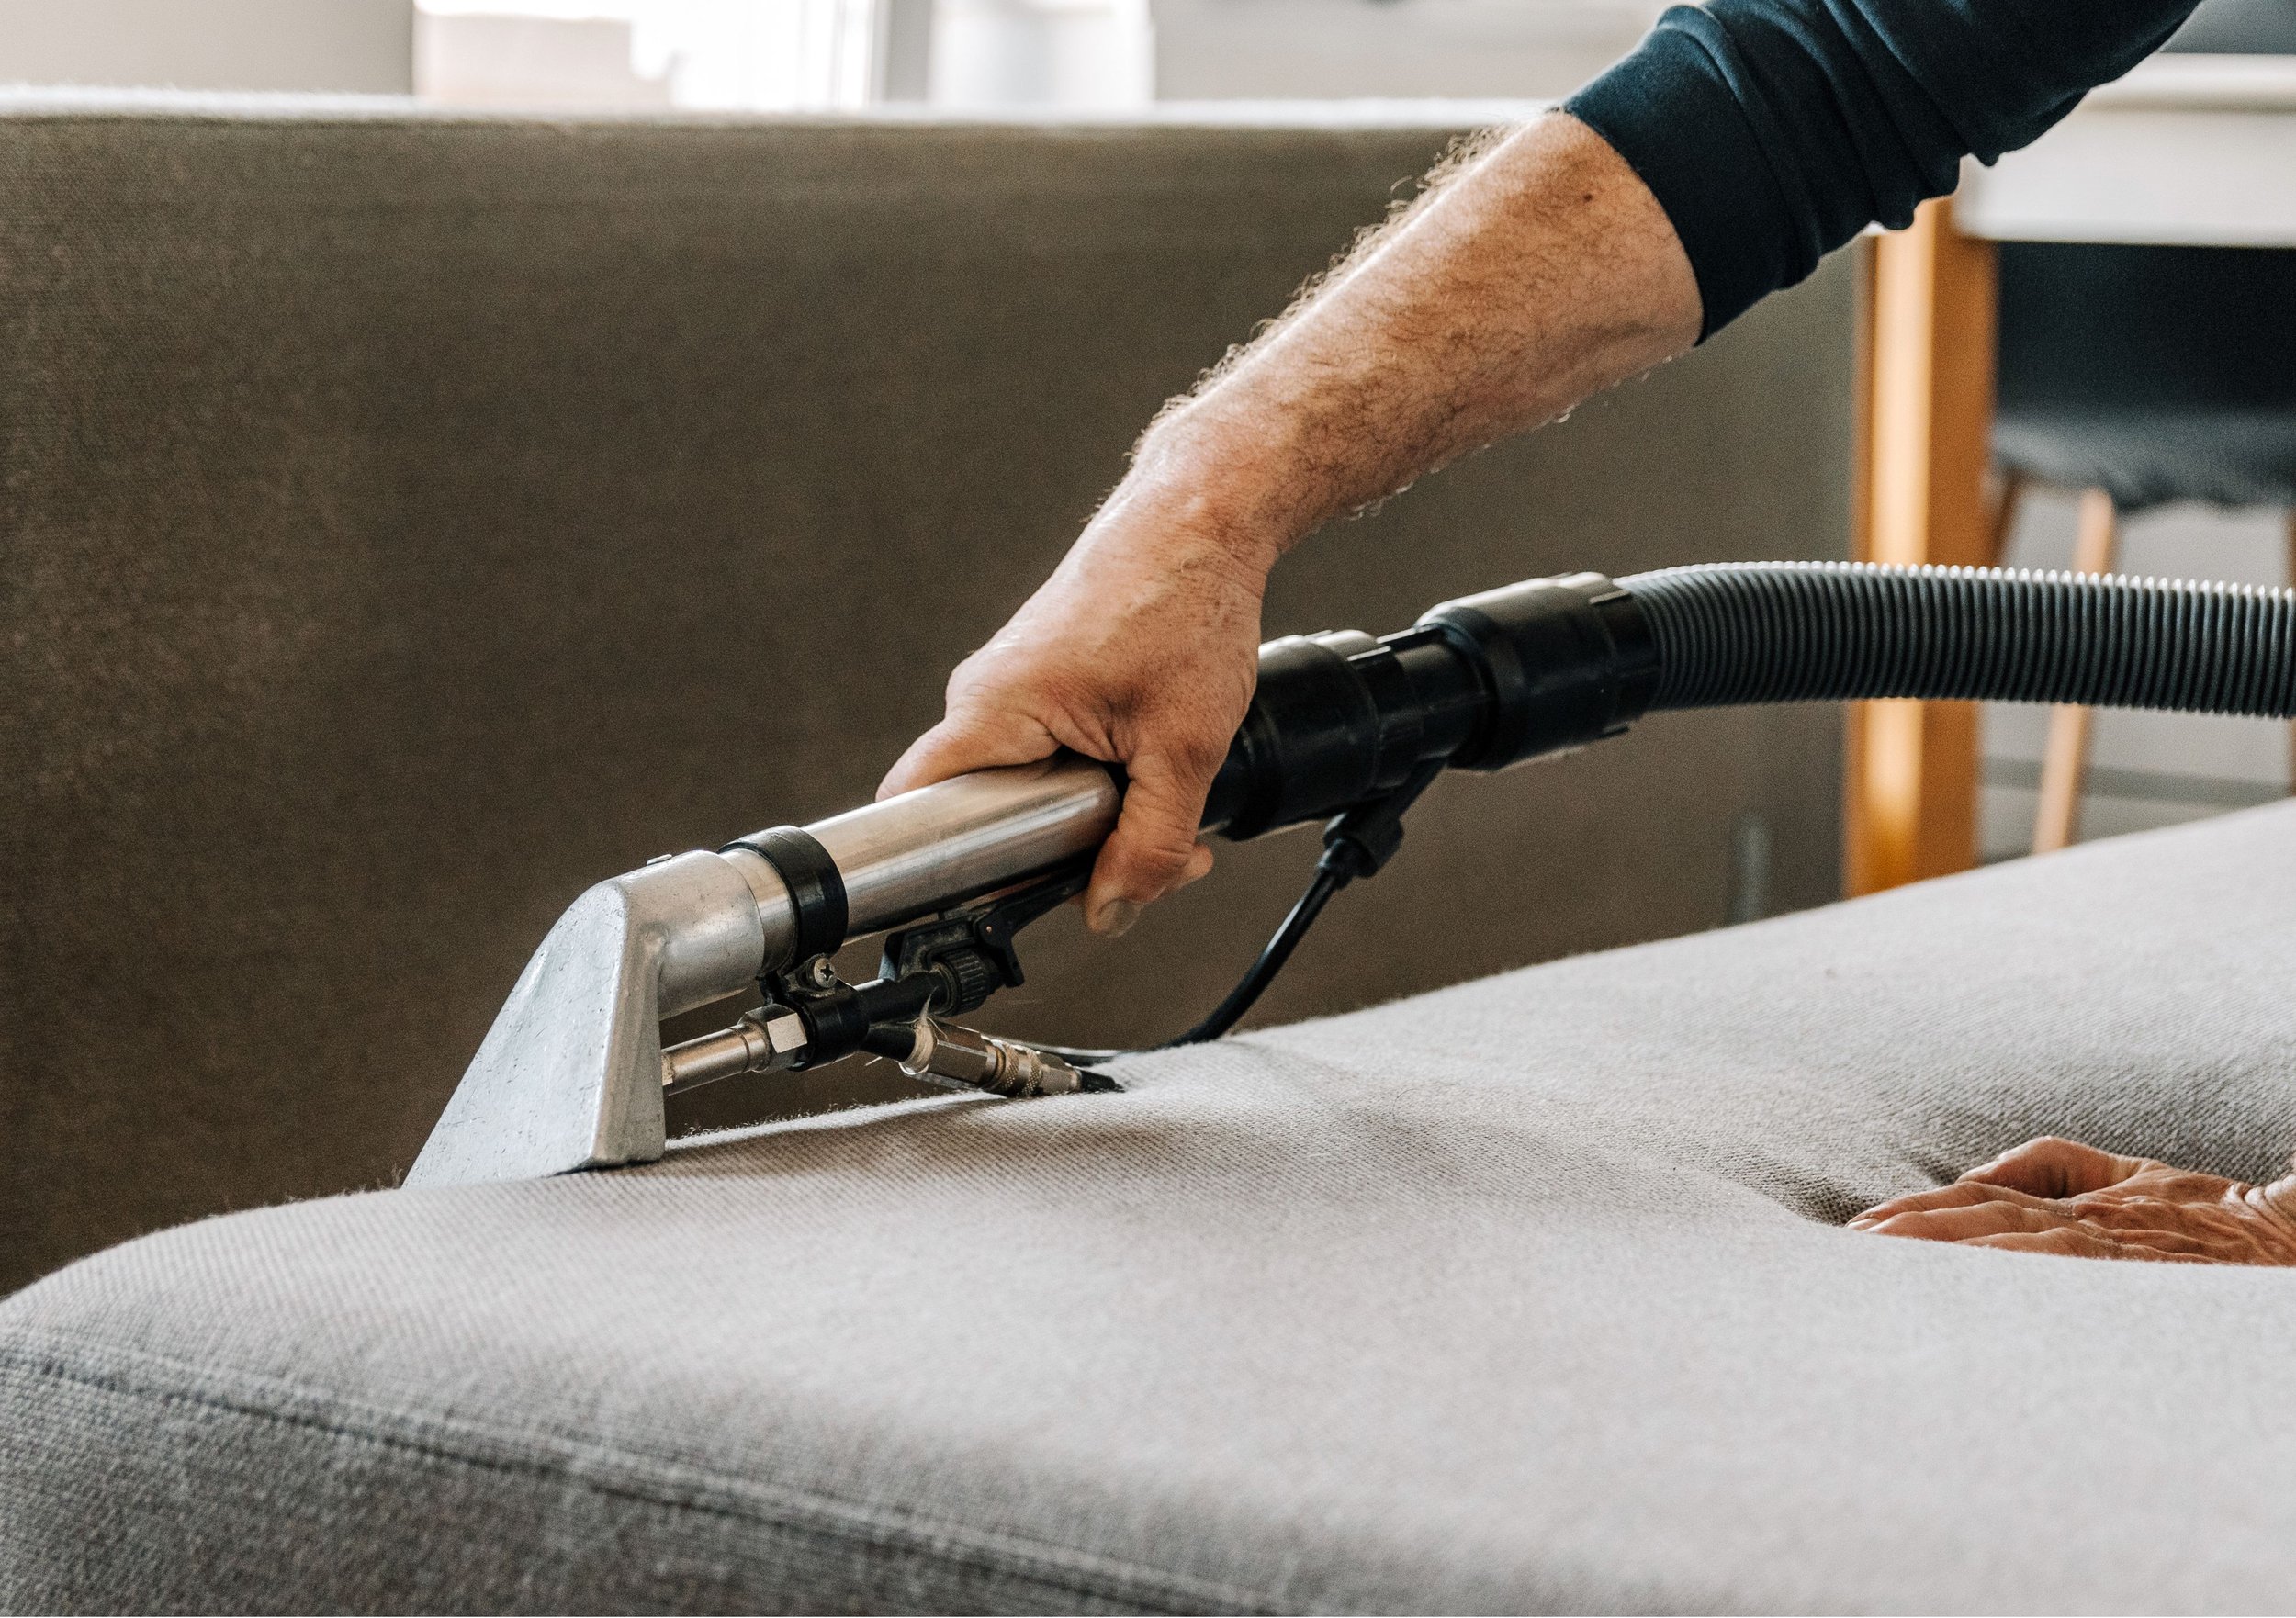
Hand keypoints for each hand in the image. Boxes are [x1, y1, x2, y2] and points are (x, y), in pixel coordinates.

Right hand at [878, 430, 1276, 935]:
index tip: (1006, 899)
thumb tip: (1111, 913)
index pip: (915, 810)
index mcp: (993, 709)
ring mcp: (1014, 688)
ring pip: (1033, 790)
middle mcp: (986, 697)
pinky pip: (1054, 756)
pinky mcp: (1045, 683)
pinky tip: (1155, 759)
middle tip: (1149, 850)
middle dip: (1071, 852)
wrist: (1204, 519)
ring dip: (1101, 813)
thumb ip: (1149, 845)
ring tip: (1168, 789)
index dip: (950, 870)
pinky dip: (1106, 774)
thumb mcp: (1183, 749)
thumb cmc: (1185, 603)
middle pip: (990, 818)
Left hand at [1850, 1135, 2295, 1264]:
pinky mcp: (2135, 1295)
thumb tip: (1970, 1177)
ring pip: (2003, 1263)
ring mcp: (2107, 1266)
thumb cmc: (2206, 1212)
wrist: (2294, 1240)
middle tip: (1833, 1265)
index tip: (1851, 1236)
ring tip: (1871, 1287)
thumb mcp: (2125, 1171)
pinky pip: (2057, 1298)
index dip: (1905, 1217)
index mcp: (2070, 1202)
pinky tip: (1957, 1314)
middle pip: (1970, 1230)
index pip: (1967, 1205)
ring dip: (1935, 1271)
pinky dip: (2003, 1300)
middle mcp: (2081, 1228)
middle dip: (1899, 1247)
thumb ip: (2045, 1166)